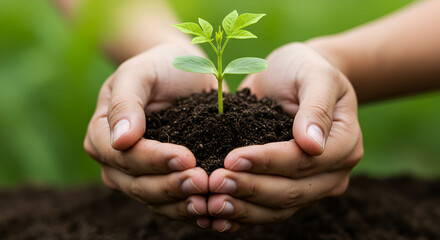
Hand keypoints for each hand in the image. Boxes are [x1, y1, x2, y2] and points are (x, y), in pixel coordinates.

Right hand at [84, 44, 216, 227]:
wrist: (183, 72)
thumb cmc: (158, 66)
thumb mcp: (138, 73)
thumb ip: (125, 103)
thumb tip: (119, 141)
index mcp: (102, 134)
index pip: (123, 156)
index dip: (153, 160)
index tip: (186, 156)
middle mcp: (115, 161)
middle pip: (137, 184)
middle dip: (170, 186)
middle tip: (202, 182)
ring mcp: (138, 175)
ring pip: (154, 200)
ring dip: (181, 203)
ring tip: (208, 201)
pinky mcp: (162, 180)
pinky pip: (171, 203)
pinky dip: (189, 209)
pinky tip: (210, 211)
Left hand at [207, 43, 363, 231]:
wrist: (294, 77)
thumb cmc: (305, 69)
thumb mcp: (315, 75)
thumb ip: (316, 107)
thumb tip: (312, 145)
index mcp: (344, 145)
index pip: (304, 161)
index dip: (268, 162)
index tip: (232, 158)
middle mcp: (332, 173)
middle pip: (290, 191)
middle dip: (250, 188)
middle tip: (214, 183)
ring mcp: (311, 186)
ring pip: (277, 209)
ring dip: (242, 209)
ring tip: (210, 205)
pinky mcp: (288, 190)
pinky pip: (267, 211)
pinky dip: (242, 217)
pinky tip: (216, 219)